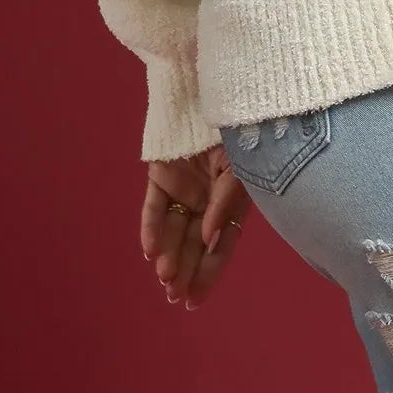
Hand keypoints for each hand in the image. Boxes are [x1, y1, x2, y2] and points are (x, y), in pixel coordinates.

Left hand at [141, 143, 252, 310]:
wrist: (215, 93)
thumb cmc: (240, 132)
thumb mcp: (242, 169)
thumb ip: (226, 203)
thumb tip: (209, 239)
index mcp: (231, 203)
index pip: (220, 245)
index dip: (208, 272)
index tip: (195, 299)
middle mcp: (207, 200)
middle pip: (193, 243)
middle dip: (184, 271)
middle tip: (174, 296)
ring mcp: (184, 188)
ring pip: (172, 229)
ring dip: (168, 254)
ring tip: (164, 277)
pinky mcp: (161, 174)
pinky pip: (154, 206)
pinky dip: (151, 227)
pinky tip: (149, 250)